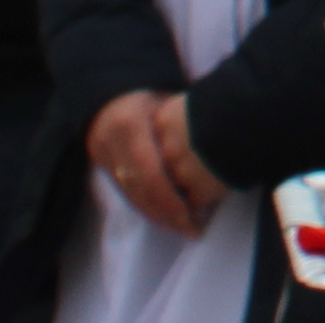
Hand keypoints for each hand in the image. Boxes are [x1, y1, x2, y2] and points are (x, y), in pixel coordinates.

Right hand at [87, 88, 222, 235]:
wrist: (105, 100)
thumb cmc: (149, 95)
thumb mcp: (166, 100)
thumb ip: (182, 123)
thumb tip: (218, 140)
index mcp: (129, 124)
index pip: (148, 170)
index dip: (169, 197)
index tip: (192, 213)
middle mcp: (112, 146)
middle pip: (140, 190)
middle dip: (168, 214)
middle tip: (195, 229)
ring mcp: (105, 162)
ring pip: (133, 198)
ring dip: (160, 217)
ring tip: (187, 229)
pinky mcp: (106, 173)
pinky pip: (129, 197)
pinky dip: (150, 210)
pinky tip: (169, 220)